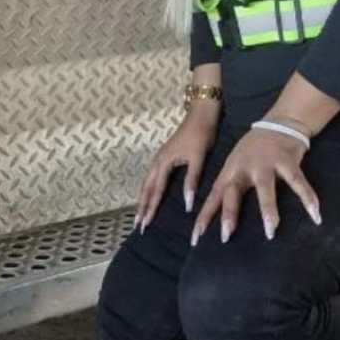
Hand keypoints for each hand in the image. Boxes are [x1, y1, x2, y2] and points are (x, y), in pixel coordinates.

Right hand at [136, 110, 217, 232]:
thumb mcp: (198, 158)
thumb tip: (187, 204)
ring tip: (140, 214)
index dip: (150, 207)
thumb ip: (191, 180)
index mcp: (164, 162)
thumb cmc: (201, 135)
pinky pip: (152, 176)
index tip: (145, 223)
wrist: (201, 114)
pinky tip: (149, 194)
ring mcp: (159, 158)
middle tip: (138, 224)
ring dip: (143, 198)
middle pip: (146, 188)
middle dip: (141, 206)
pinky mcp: (164, 156)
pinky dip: (148, 188)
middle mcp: (158, 161)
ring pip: (147, 182)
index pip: (156, 190)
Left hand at [191, 126, 320, 245]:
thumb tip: (219, 216)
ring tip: (271, 230)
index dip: (204, 216)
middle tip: (226, 234)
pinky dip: (308, 198)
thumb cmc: (253, 150)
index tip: (195, 238)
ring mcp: (266, 163)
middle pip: (233, 191)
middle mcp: (245, 168)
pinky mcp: (287, 160)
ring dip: (268, 209)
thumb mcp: (235, 165)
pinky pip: (298, 182)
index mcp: (231, 171)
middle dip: (229, 212)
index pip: (214, 196)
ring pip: (266, 188)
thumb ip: (229, 186)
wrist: (279, 123)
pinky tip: (316, 215)